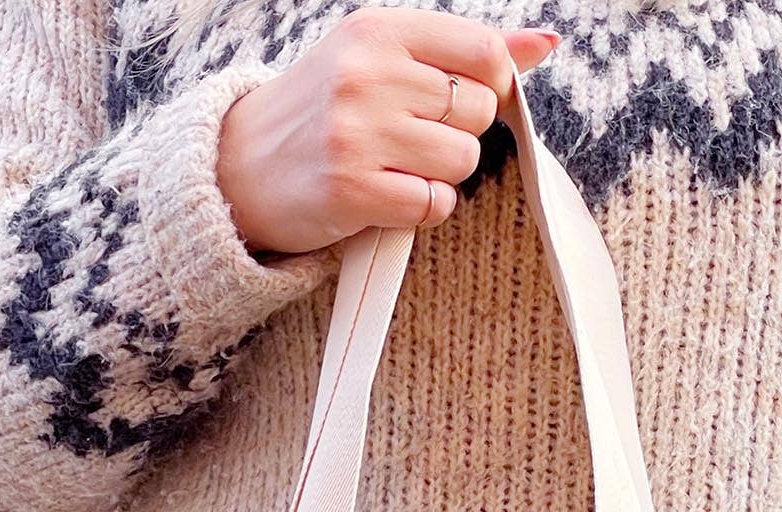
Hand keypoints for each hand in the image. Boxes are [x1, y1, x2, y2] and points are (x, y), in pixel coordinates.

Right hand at [217, 8, 559, 255]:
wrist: (238, 169)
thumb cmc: (321, 113)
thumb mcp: (381, 60)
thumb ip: (462, 52)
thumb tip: (544, 45)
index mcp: (378, 30)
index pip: (481, 51)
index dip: (490, 84)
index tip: (459, 101)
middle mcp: (367, 74)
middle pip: (477, 111)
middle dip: (458, 134)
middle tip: (411, 140)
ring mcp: (357, 133)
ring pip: (461, 160)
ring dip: (440, 176)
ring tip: (397, 169)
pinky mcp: (352, 189)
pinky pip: (433, 205)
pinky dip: (422, 211)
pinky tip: (390, 199)